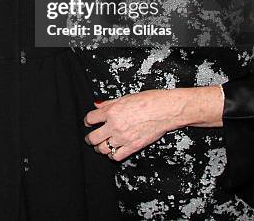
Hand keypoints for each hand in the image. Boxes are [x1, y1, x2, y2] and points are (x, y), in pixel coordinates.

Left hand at [84, 87, 223, 161]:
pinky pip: (116, 156)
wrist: (165, 110)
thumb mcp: (125, 97)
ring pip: (102, 149)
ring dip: (100, 147)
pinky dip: (112, 154)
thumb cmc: (149, 100)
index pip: (90, 119)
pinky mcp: (133, 147)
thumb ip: (109, 103)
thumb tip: (97, 105)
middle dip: (90, 138)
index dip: (88, 121)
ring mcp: (123, 138)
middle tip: (90, 137)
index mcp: (112, 111)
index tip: (89, 122)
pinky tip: (114, 150)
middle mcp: (115, 126)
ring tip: (101, 144)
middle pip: (92, 138)